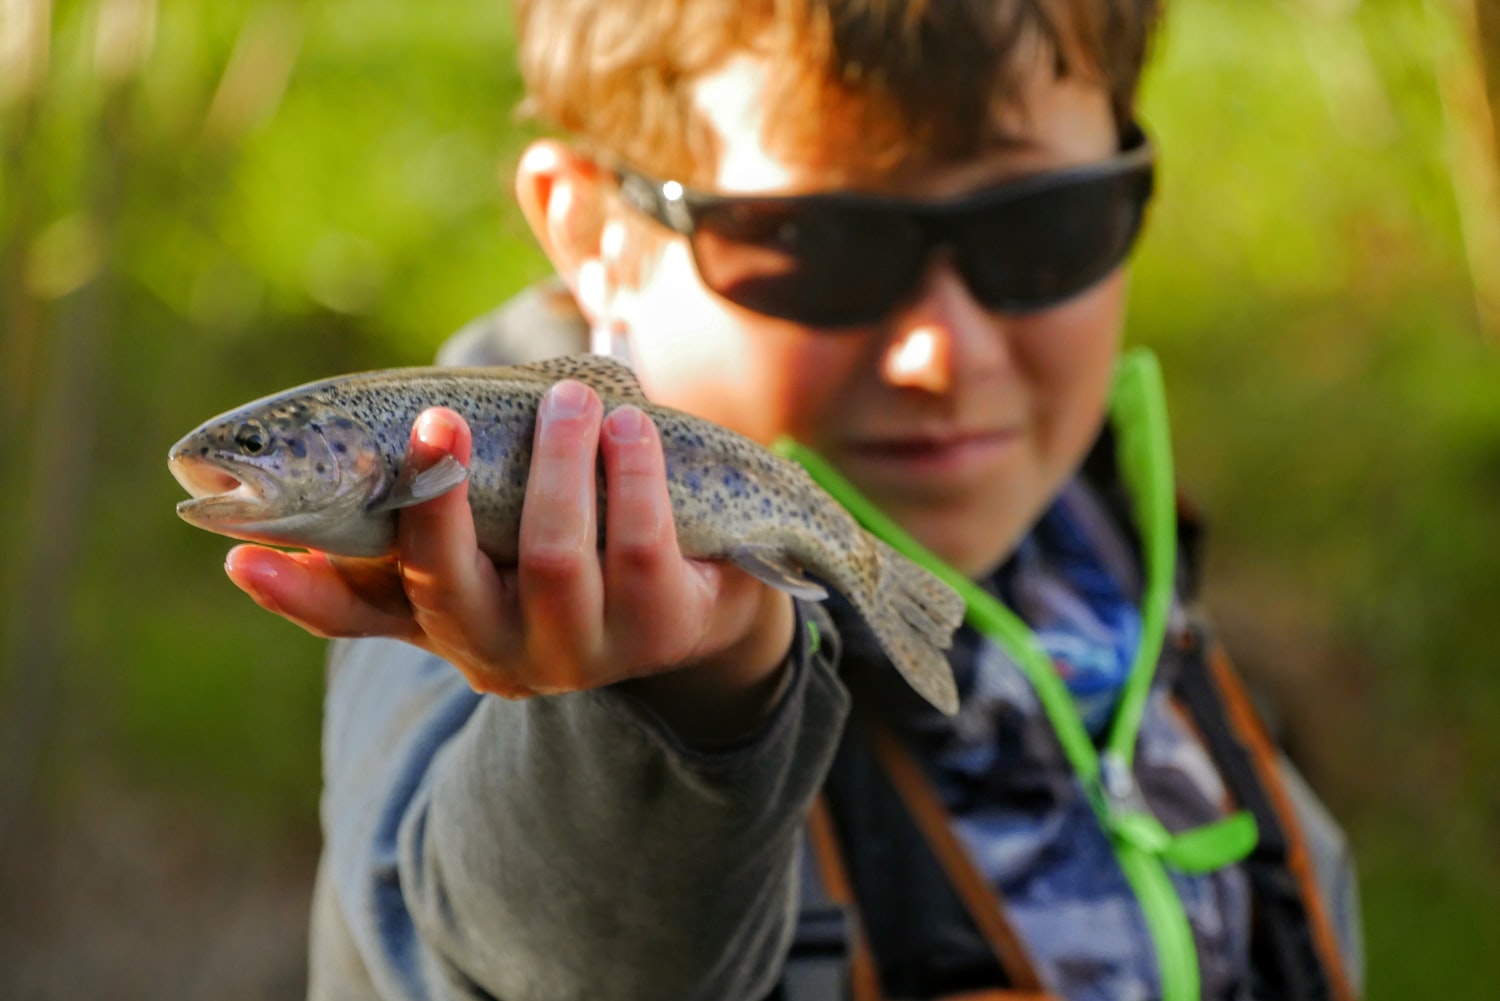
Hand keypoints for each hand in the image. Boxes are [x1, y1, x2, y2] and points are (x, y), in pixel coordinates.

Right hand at [225, 380, 795, 736]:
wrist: (700, 595)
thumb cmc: (576, 543)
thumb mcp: (497, 534)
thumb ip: (438, 508)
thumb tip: (365, 435)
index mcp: (445, 621)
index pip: (357, 617)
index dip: (300, 593)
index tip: (241, 556)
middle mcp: (501, 652)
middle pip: (447, 586)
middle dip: (437, 498)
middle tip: (434, 416)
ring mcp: (583, 653)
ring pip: (554, 557)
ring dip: (558, 464)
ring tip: (569, 398)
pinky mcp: (661, 631)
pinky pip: (638, 547)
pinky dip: (631, 474)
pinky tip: (629, 426)